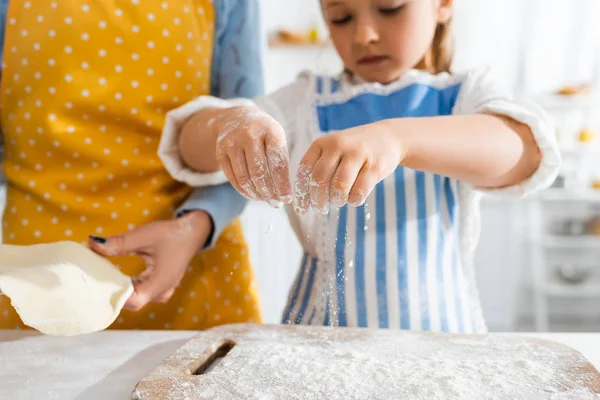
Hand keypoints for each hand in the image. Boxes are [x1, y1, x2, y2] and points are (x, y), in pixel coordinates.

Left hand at [88, 211, 211, 310]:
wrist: (192, 232)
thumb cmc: (171, 234)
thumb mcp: (144, 236)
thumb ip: (119, 243)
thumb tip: (92, 244)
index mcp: (160, 284)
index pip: (131, 301)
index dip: (112, 296)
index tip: (92, 285)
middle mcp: (161, 292)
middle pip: (131, 302)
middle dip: (111, 293)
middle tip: (91, 282)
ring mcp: (162, 291)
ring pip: (135, 299)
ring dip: (118, 290)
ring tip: (99, 280)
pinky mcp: (160, 287)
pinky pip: (140, 293)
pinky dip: (126, 287)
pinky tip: (114, 278)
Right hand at [215, 106, 291, 206]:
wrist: (237, 118)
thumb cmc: (264, 134)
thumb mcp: (277, 138)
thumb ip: (281, 161)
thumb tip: (284, 194)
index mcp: (270, 130)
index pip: (277, 163)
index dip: (282, 184)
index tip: (287, 199)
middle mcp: (249, 135)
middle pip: (259, 173)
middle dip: (269, 193)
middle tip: (276, 204)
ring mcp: (232, 143)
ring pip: (245, 178)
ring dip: (256, 194)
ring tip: (265, 200)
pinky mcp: (220, 152)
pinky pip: (233, 178)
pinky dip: (244, 191)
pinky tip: (253, 195)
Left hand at [294, 121, 404, 214]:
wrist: (388, 137)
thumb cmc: (354, 151)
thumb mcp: (333, 151)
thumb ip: (318, 170)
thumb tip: (305, 201)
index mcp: (322, 143)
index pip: (304, 169)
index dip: (301, 192)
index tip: (302, 209)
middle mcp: (338, 145)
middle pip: (320, 179)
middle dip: (318, 200)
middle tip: (321, 209)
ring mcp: (357, 154)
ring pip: (339, 187)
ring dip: (337, 200)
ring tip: (339, 201)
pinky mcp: (374, 166)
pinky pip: (359, 191)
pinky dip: (354, 201)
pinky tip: (354, 199)